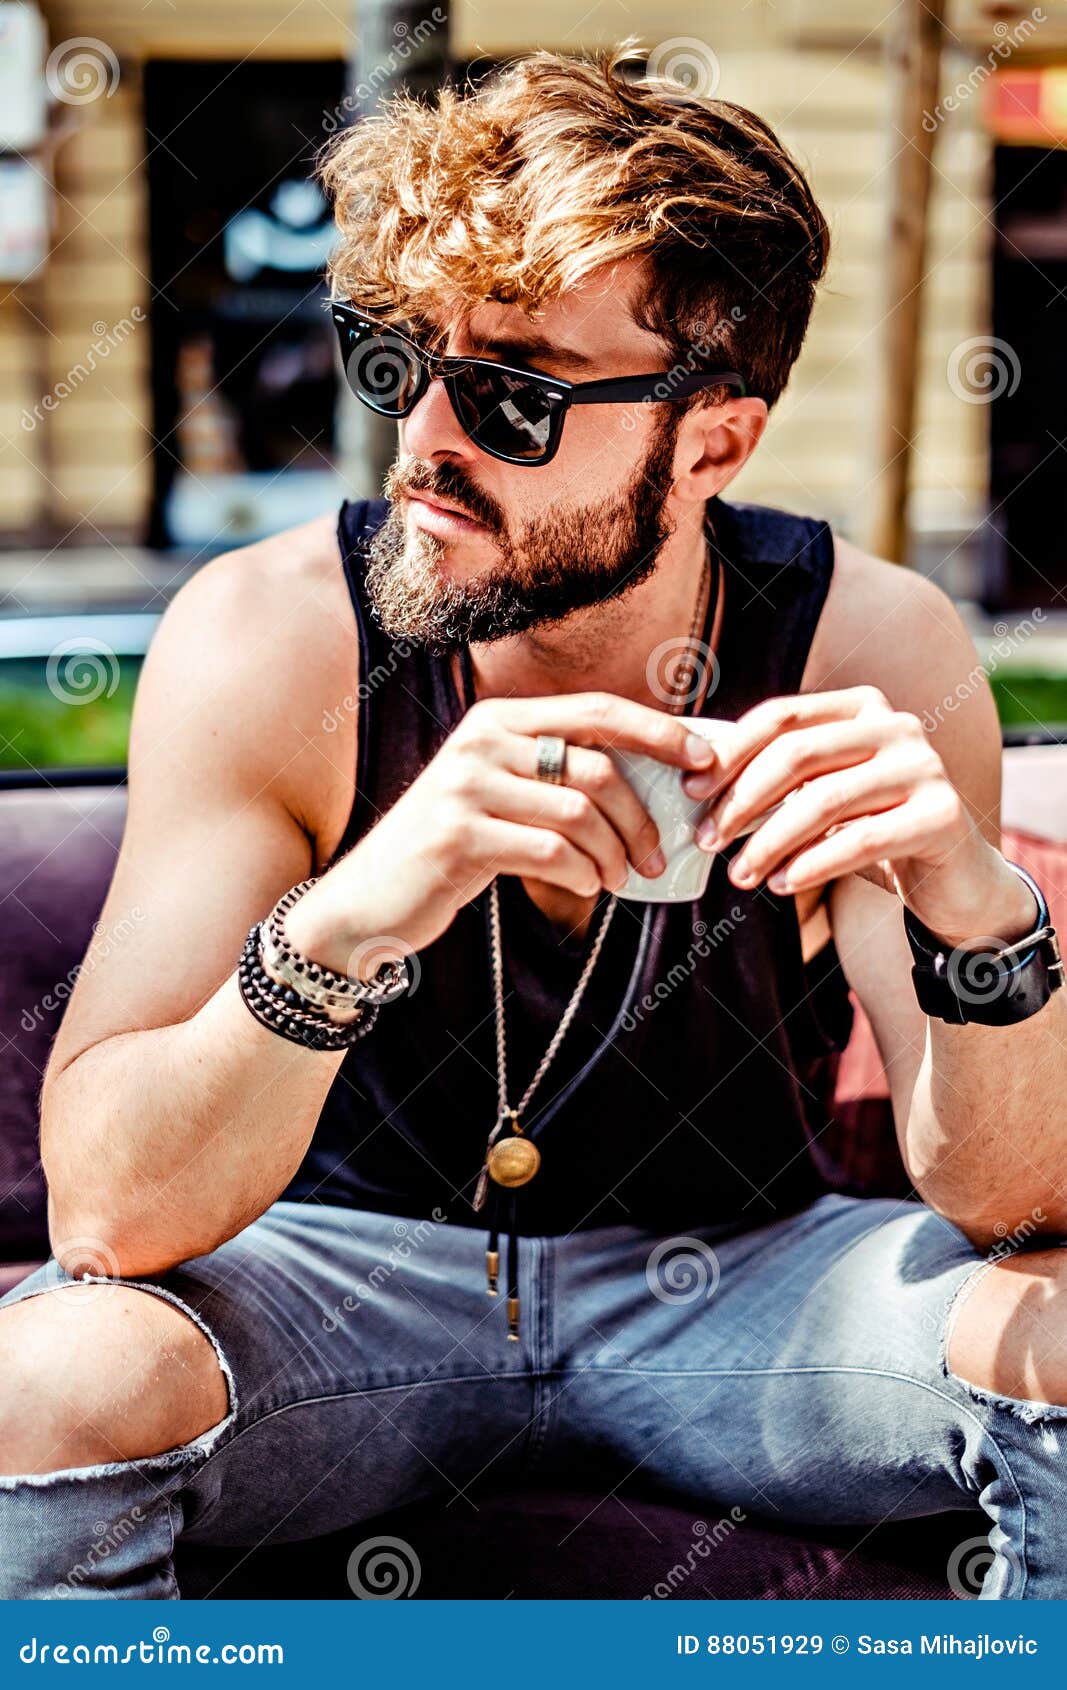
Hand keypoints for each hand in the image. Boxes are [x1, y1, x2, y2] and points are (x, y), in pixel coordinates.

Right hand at [286, 691, 717, 974]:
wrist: (372, 899)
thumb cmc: (456, 846)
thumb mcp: (502, 795)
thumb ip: (556, 775)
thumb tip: (658, 778)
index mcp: (499, 719)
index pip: (598, 710)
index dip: (660, 732)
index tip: (705, 762)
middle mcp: (481, 741)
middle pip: (597, 768)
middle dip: (642, 818)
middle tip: (656, 856)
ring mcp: (466, 786)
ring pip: (580, 813)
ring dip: (614, 855)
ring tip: (618, 879)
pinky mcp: (459, 835)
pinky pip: (551, 852)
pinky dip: (583, 875)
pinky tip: (585, 888)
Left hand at [681, 686, 1037, 947]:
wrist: (952, 881)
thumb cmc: (871, 833)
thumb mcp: (823, 797)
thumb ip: (778, 779)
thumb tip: (695, 782)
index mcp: (862, 707)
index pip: (782, 716)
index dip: (730, 752)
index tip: (690, 791)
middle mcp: (897, 725)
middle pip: (798, 753)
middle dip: (742, 800)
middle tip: (706, 840)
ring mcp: (925, 766)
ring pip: (825, 800)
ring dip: (769, 841)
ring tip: (739, 876)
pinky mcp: (943, 815)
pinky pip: (863, 839)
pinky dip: (813, 864)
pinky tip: (782, 884)